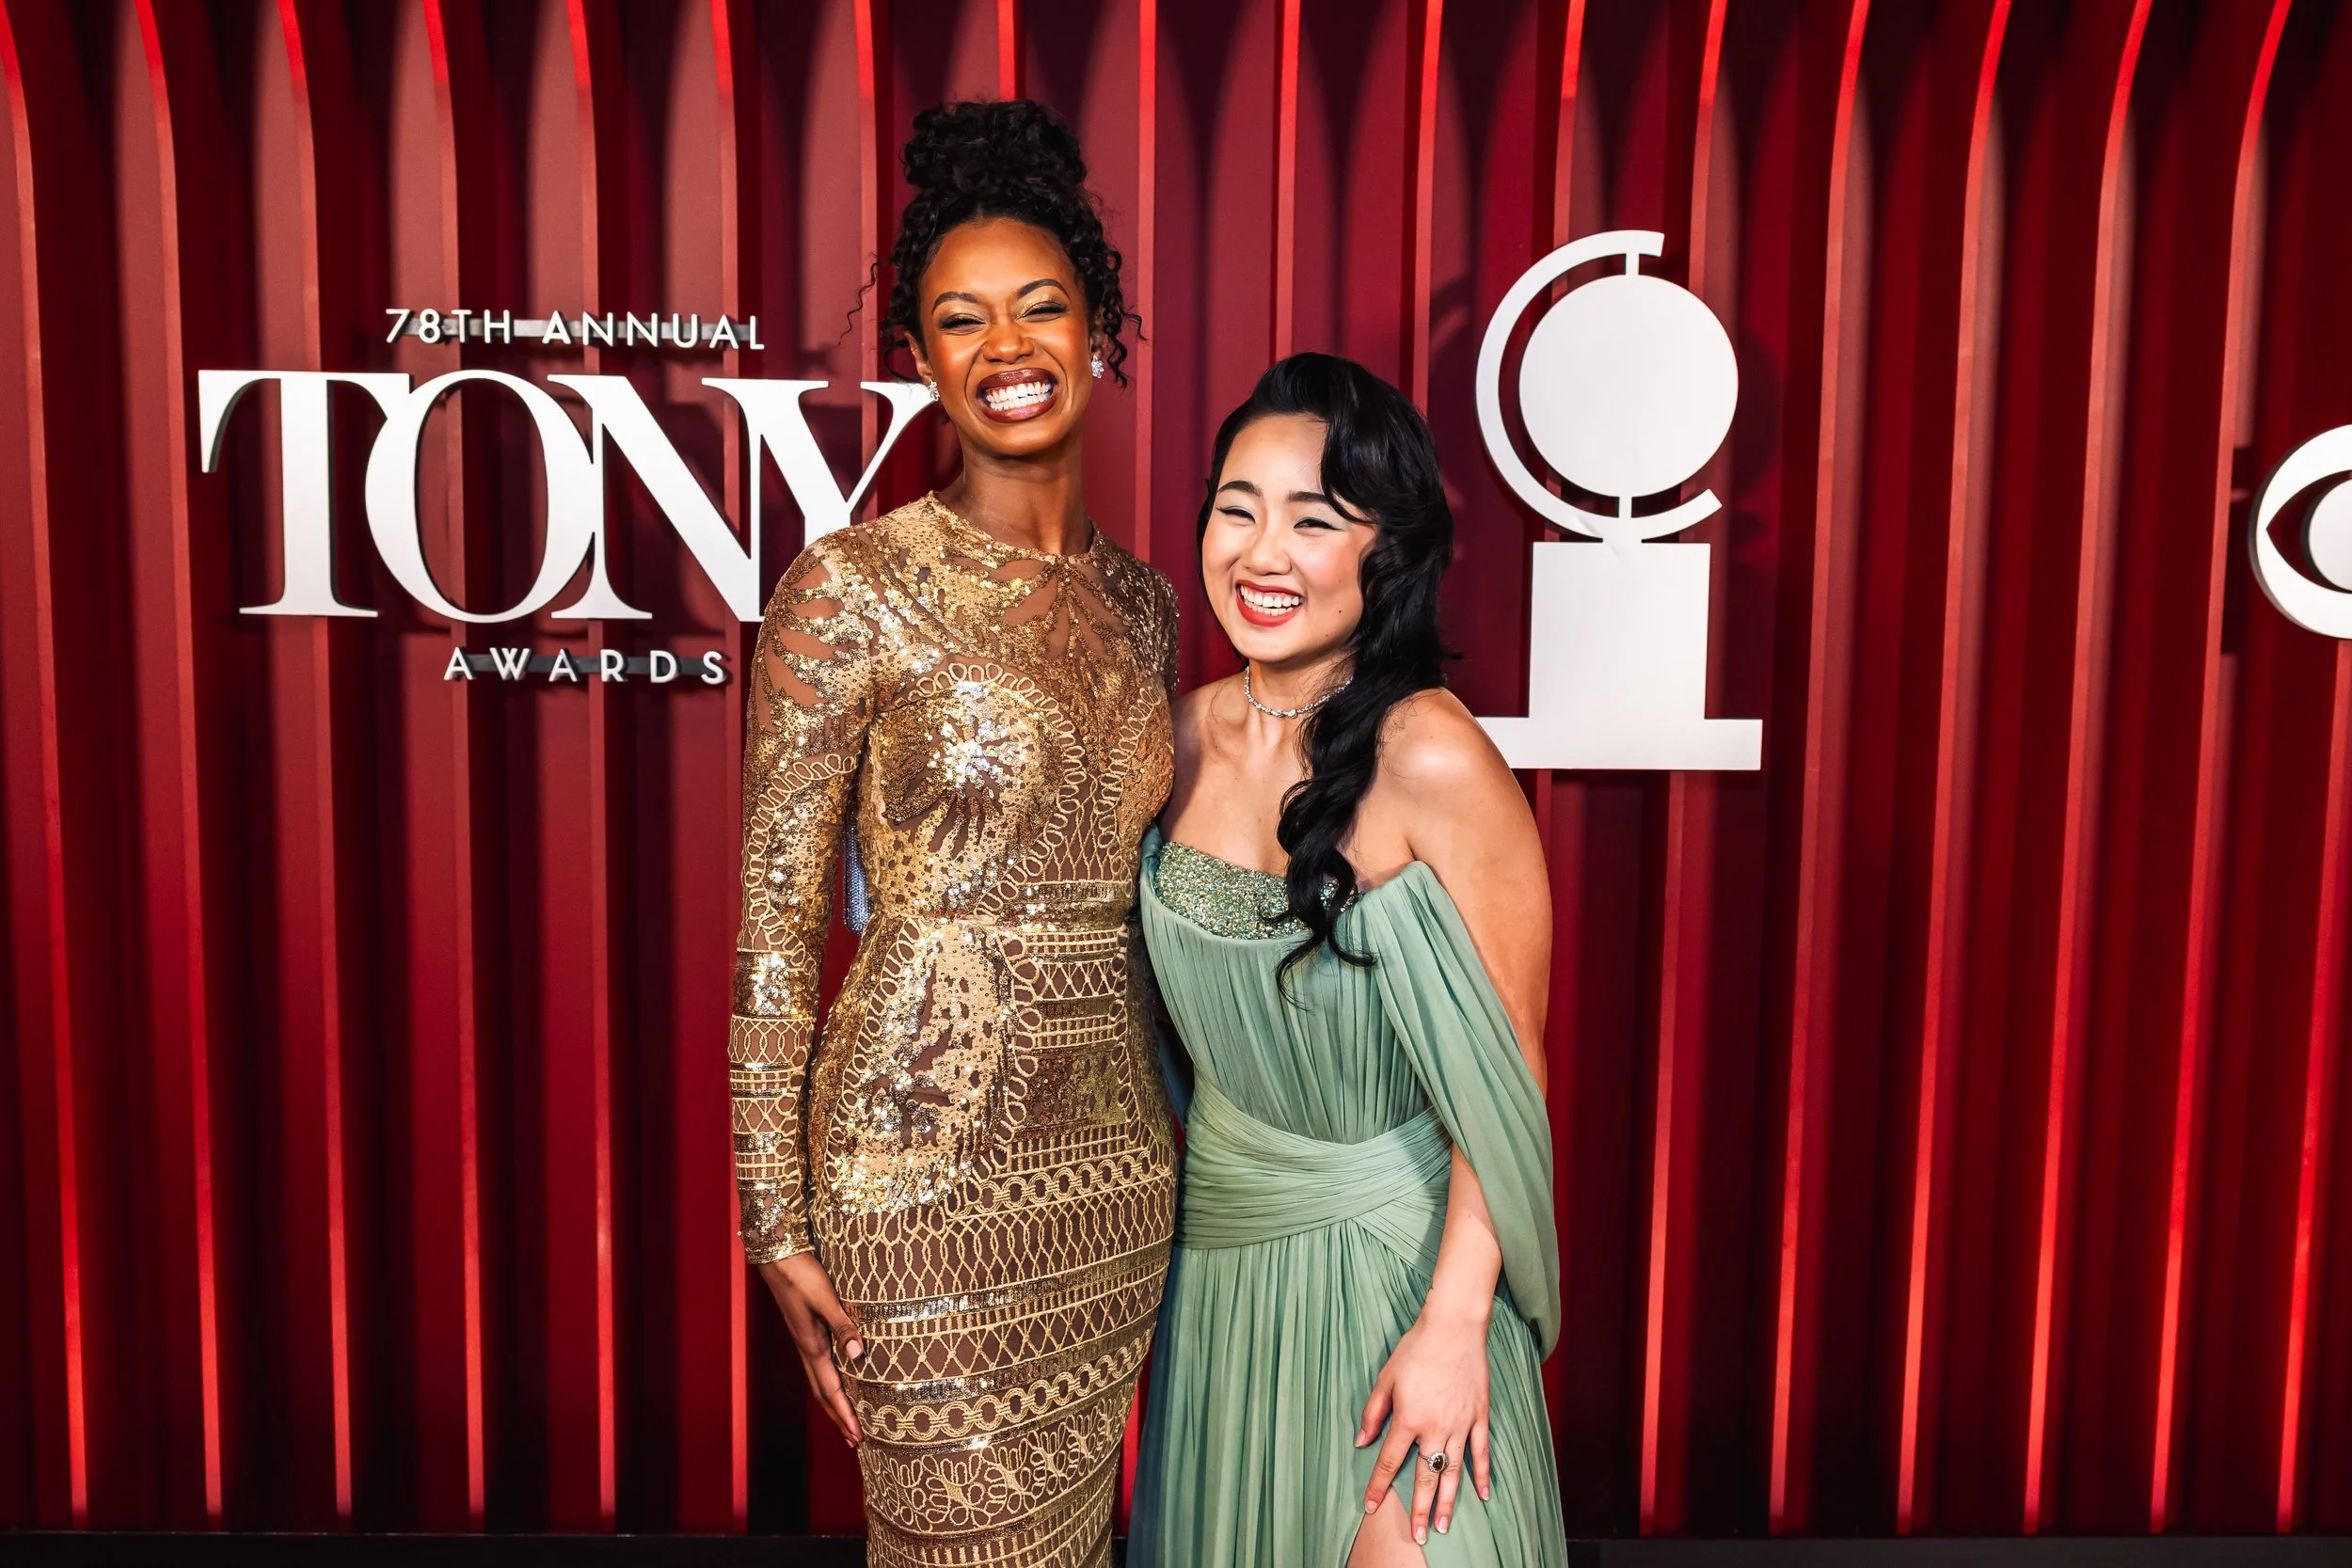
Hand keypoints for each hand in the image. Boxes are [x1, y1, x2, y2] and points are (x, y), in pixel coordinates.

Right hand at [757, 1253, 863, 1445]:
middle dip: (839, 1417)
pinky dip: (830, 1381)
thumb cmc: (800, 1274)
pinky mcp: (807, 1330)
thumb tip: (859, 1356)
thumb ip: (843, 1325)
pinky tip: (839, 1377)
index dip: (845, 1414)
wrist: (777, 1256)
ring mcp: (805, 1340)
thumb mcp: (825, 1298)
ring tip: (847, 1418)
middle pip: (823, 1393)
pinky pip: (820, 1366)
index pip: (831, 1389)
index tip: (857, 1437)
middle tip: (854, 1439)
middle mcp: (807, 1348)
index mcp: (812, 1346)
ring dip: (834, 1402)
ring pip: (820, 1381)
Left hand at [1356, 1298, 1492, 1542]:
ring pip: (1453, 1471)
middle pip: (1425, 1477)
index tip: (1370, 1507)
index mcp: (1408, 1419)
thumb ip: (1373, 1412)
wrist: (1453, 1328)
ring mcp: (1459, 1424)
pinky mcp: (1479, 1417)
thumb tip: (1361, 1440)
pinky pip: (1481, 1452)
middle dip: (1420, 1509)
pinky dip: (1483, 1474)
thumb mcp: (1385, 1378)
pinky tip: (1483, 1494)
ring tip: (1444, 1525)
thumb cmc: (1416, 1349)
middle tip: (1419, 1535)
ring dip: (1449, 1501)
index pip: (1390, 1461)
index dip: (1378, 1486)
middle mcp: (1434, 1428)